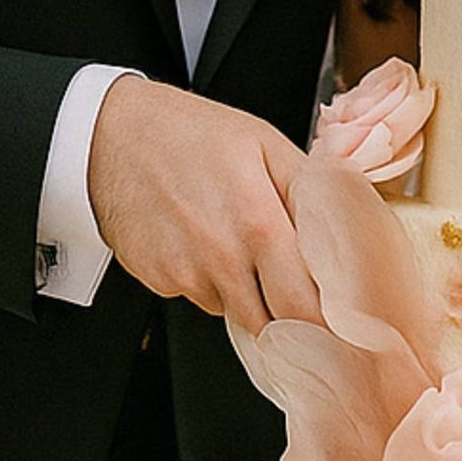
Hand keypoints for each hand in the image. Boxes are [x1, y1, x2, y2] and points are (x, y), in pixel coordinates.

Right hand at [86, 77, 320, 333]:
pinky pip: (203, 297)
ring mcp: (186, 276)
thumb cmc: (193, 134)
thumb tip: (348, 228)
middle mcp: (221, 259)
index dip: (327, 324)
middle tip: (309, 307)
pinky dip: (214, 282)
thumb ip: (310, 190)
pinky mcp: (159, 282)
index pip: (304, 305)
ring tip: (245, 247)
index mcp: (259, 223)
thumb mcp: (265, 144)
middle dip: (296, 324)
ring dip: (253, 296)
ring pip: (238, 312)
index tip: (343, 326)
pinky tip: (206, 241)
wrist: (113, 137)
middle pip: (273, 326)